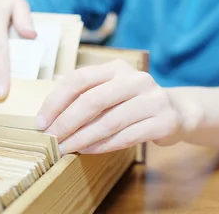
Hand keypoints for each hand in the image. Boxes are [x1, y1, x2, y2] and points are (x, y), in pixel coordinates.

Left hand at [35, 59, 200, 154]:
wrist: (177, 112)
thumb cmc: (132, 102)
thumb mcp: (110, 89)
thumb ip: (84, 93)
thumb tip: (47, 110)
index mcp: (116, 67)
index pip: (79, 79)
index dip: (56, 101)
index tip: (41, 122)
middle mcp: (135, 79)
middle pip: (92, 100)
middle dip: (66, 122)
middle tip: (51, 140)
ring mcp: (152, 99)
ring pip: (108, 122)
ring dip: (82, 138)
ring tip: (65, 148)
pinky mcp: (163, 121)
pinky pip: (125, 137)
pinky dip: (102, 146)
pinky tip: (87, 150)